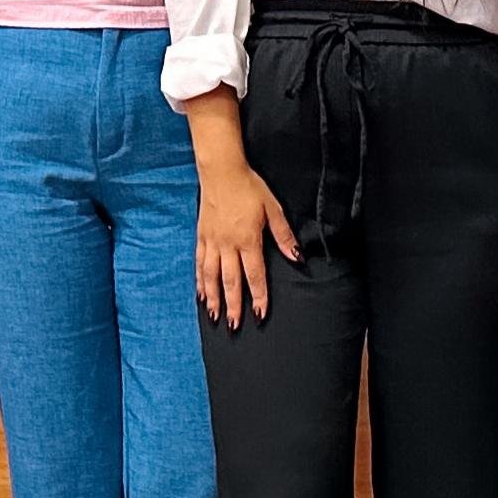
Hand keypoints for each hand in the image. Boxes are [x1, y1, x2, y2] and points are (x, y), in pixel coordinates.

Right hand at [195, 159, 298, 328]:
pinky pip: (200, 263)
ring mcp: (212, 241)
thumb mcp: (273, 209)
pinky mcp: (202, 236)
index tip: (259, 314)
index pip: (255, 275)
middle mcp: (228, 244)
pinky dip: (200, 280)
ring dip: (214, 297)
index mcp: (248, 240)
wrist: (222, 171)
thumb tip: (297, 258)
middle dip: (234, 305)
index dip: (258, 296)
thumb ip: (284, 236)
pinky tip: (201, 293)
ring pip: (211, 276)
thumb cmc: (250, 187)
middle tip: (234, 326)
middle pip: (231, 281)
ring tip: (215, 315)